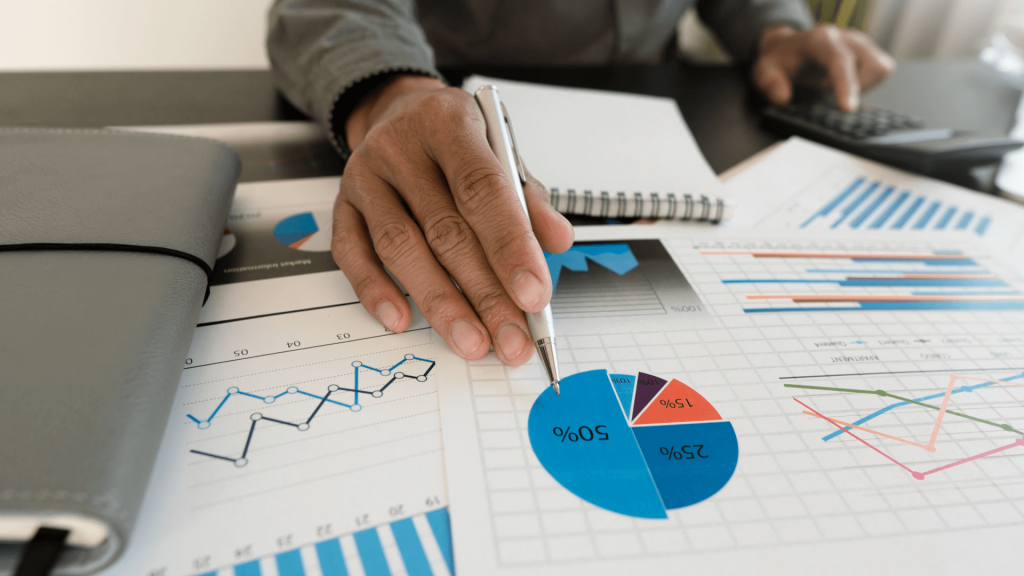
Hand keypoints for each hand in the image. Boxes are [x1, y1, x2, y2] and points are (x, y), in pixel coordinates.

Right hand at [334, 74, 574, 364]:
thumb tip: (557, 241)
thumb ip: (529, 198)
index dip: (510, 246)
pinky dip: (377, 291)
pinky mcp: (342, 206)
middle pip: (445, 230)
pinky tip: (402, 320)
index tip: (533, 295)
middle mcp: (401, 147)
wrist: (397, 113)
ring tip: (471, 341)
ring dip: (439, 302)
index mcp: (449, 122)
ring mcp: (365, 177)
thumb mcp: (501, 151)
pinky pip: (353, 255)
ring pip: (401, 248)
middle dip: (484, 293)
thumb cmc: (457, 141)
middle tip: (511, 337)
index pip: (482, 189)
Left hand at [753, 24, 895, 111]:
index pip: (840, 61)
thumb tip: (783, 97)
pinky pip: (882, 71)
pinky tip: (845, 83)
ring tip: (834, 86)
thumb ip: (769, 83)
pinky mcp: (869, 50)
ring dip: (861, 86)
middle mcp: (844, 36)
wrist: (788, 47)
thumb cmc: (780, 60)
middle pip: (870, 66)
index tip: (848, 109)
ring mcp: (860, 42)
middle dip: (854, 88)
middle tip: (828, 92)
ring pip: (880, 69)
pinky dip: (866, 83)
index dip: (846, 85)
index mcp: (819, 39)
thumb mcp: (763, 71)